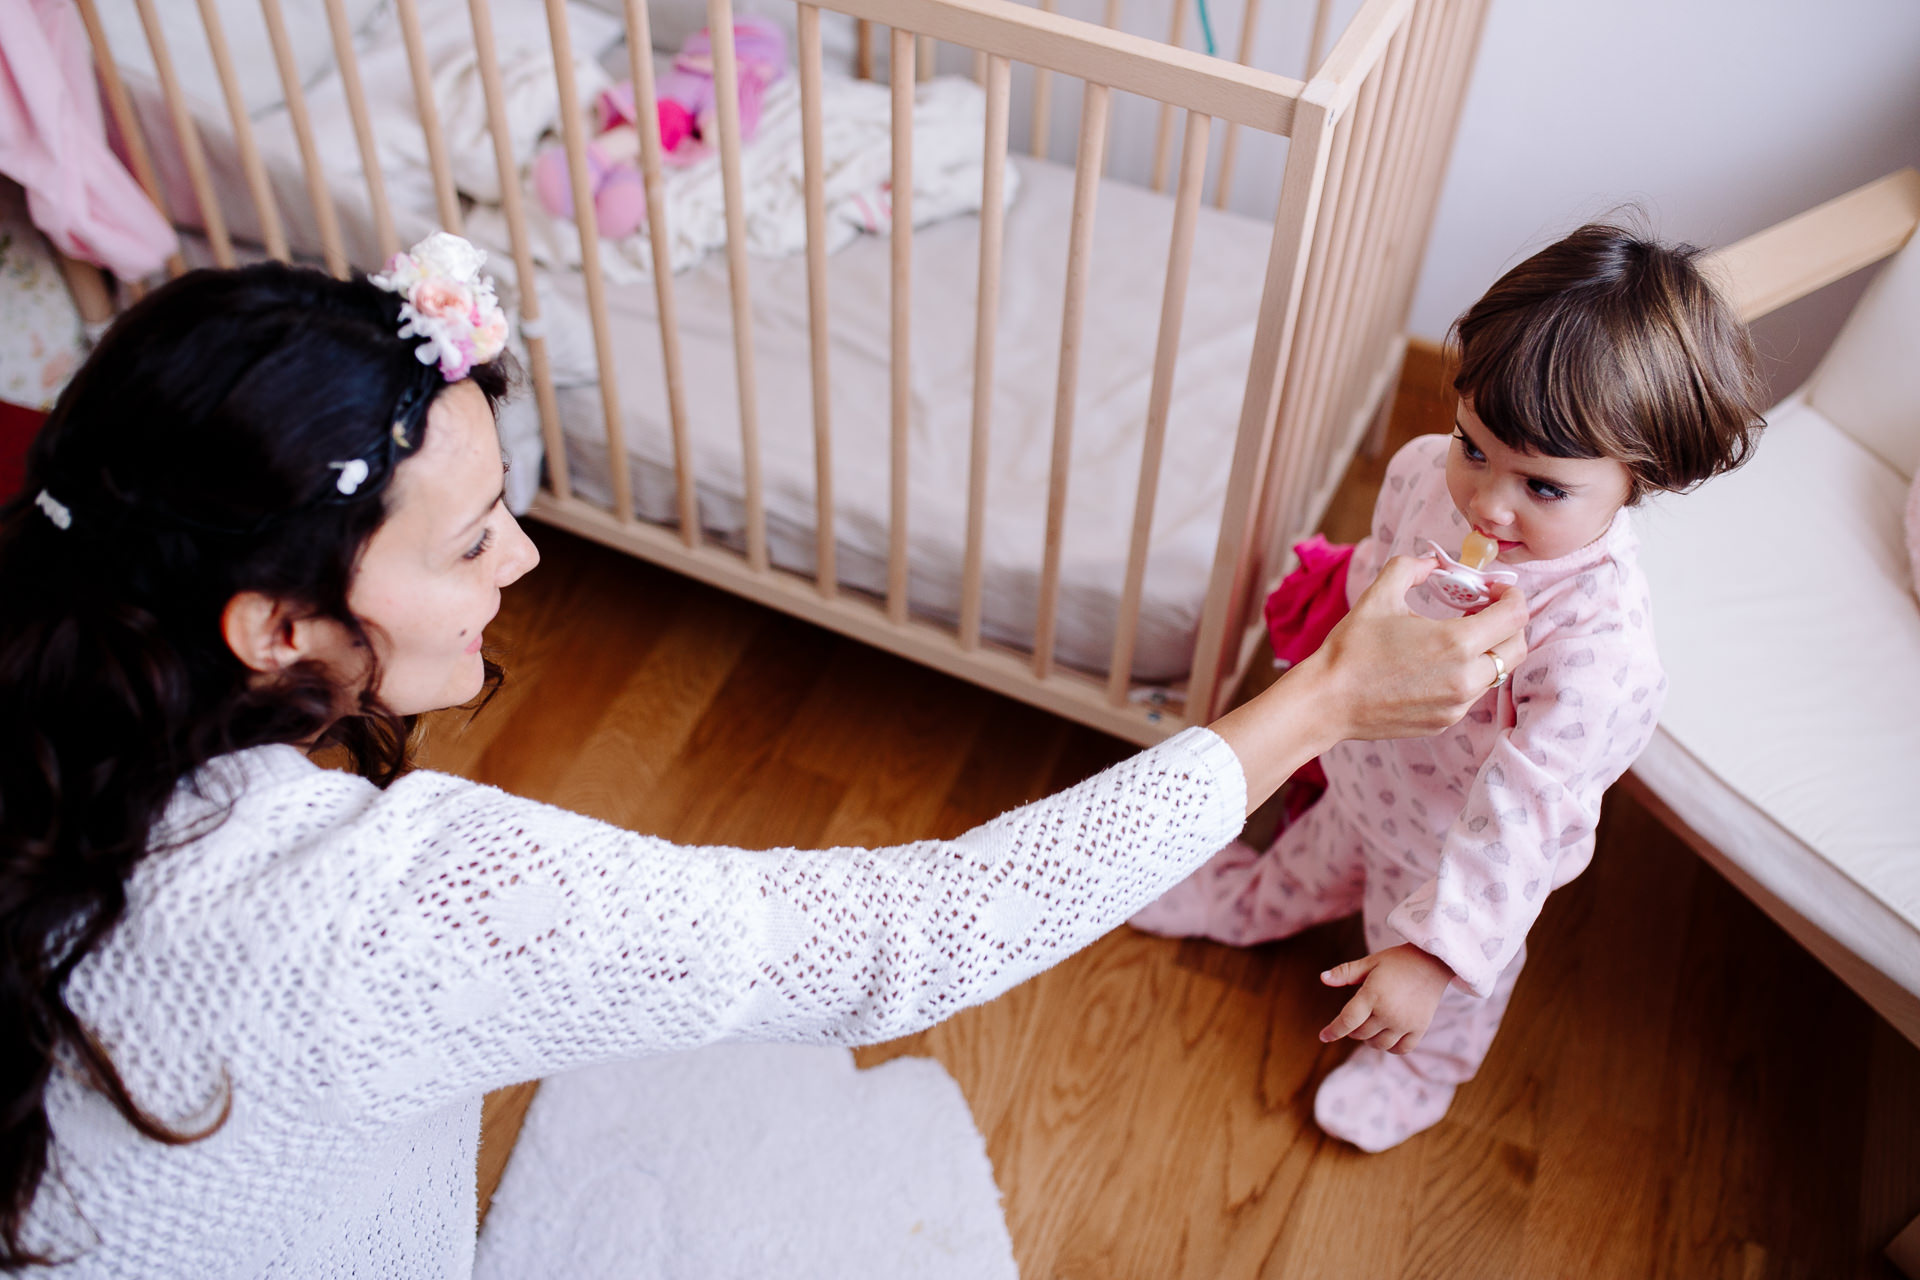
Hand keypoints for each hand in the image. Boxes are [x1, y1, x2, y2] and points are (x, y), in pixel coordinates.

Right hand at [1206, 554, 1527, 814]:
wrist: (1327, 702)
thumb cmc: (1351, 648)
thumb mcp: (1379, 595)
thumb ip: (1411, 567)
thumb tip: (1431, 562)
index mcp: (1455, 642)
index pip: (1515, 616)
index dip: (1511, 595)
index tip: (1493, 590)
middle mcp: (1465, 678)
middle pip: (1517, 648)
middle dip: (1507, 624)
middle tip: (1481, 611)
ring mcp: (1457, 705)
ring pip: (1496, 673)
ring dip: (1487, 650)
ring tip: (1456, 637)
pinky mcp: (1446, 721)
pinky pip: (1472, 694)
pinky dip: (1466, 674)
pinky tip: (1435, 664)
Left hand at [1317, 943, 1455, 1054]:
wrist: (1433, 962)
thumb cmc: (1398, 961)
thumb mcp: (1370, 962)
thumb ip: (1345, 972)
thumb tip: (1322, 978)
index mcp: (1373, 995)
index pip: (1347, 1021)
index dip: (1333, 1031)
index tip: (1323, 1036)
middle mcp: (1388, 1013)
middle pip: (1361, 1033)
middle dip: (1353, 1029)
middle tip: (1355, 1018)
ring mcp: (1405, 1023)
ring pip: (1379, 1044)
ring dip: (1369, 1039)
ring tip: (1369, 1027)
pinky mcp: (1419, 1029)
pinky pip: (1401, 1049)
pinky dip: (1390, 1047)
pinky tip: (1386, 1037)